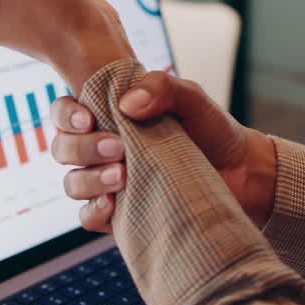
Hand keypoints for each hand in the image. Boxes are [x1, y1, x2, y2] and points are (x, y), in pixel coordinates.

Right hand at [51, 72, 277, 232]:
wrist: (241, 173)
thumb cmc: (212, 130)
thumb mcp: (192, 98)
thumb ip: (161, 87)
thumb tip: (128, 104)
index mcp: (111, 116)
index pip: (65, 112)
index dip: (67, 114)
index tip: (89, 118)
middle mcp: (104, 149)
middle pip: (62, 149)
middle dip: (82, 148)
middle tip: (119, 148)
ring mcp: (110, 182)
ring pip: (72, 184)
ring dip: (89, 180)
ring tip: (123, 176)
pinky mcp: (121, 214)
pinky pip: (88, 217)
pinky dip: (94, 211)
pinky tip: (114, 204)